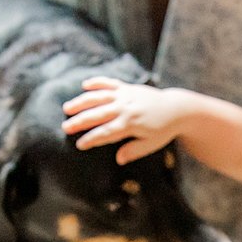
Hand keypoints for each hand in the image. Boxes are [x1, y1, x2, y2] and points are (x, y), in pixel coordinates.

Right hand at [62, 78, 183, 163]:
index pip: (106, 133)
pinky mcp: (127, 87)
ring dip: (82, 101)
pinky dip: (97, 82)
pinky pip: (109, 82)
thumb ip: (134, 150)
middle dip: (80, 121)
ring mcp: (125, 95)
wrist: (176, 108)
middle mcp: (125, 107)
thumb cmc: (163, 130)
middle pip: (98, 114)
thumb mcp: (151, 144)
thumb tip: (118, 159)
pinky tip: (84, 85)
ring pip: (99, 97)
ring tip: (67, 108)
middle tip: (65, 127)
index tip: (79, 144)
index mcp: (130, 123)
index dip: (91, 139)